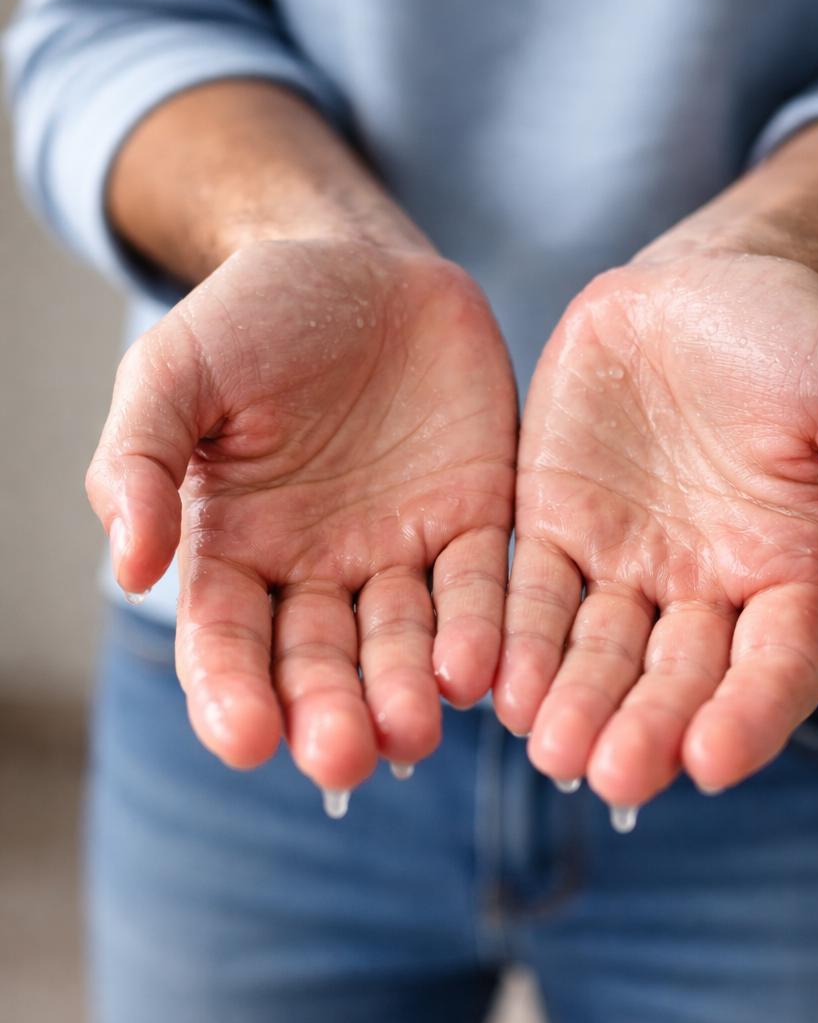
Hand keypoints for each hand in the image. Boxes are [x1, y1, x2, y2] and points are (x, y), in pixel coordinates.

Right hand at [86, 239, 517, 792]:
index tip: (244, 737)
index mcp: (233, 551)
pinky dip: (481, 632)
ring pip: (403, 644)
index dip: (230, 692)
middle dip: (329, 714)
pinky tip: (480, 671)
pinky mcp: (474, 526)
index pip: (225, 641)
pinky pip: (481, 590)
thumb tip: (130, 564)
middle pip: (319, 663)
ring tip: (415, 730)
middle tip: (343, 759)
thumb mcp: (176, 370)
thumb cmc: (255, 317)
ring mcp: (399, 555)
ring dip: (407, 692)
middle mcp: (317, 573)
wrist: (362, 263)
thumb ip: (142, 458)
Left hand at [494, 248, 817, 805]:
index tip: (710, 762)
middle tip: (612, 776)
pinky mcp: (552, 527)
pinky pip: (527, 592)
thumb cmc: (800, 339)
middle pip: (674, 679)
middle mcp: (702, 590)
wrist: (703, 280)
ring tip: (549, 750)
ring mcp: (622, 565)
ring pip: (596, 652)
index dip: (747, 718)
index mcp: (789, 574)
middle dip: (644, 729)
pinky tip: (492, 683)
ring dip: (572, 704)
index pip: (774, 669)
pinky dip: (511, 639)